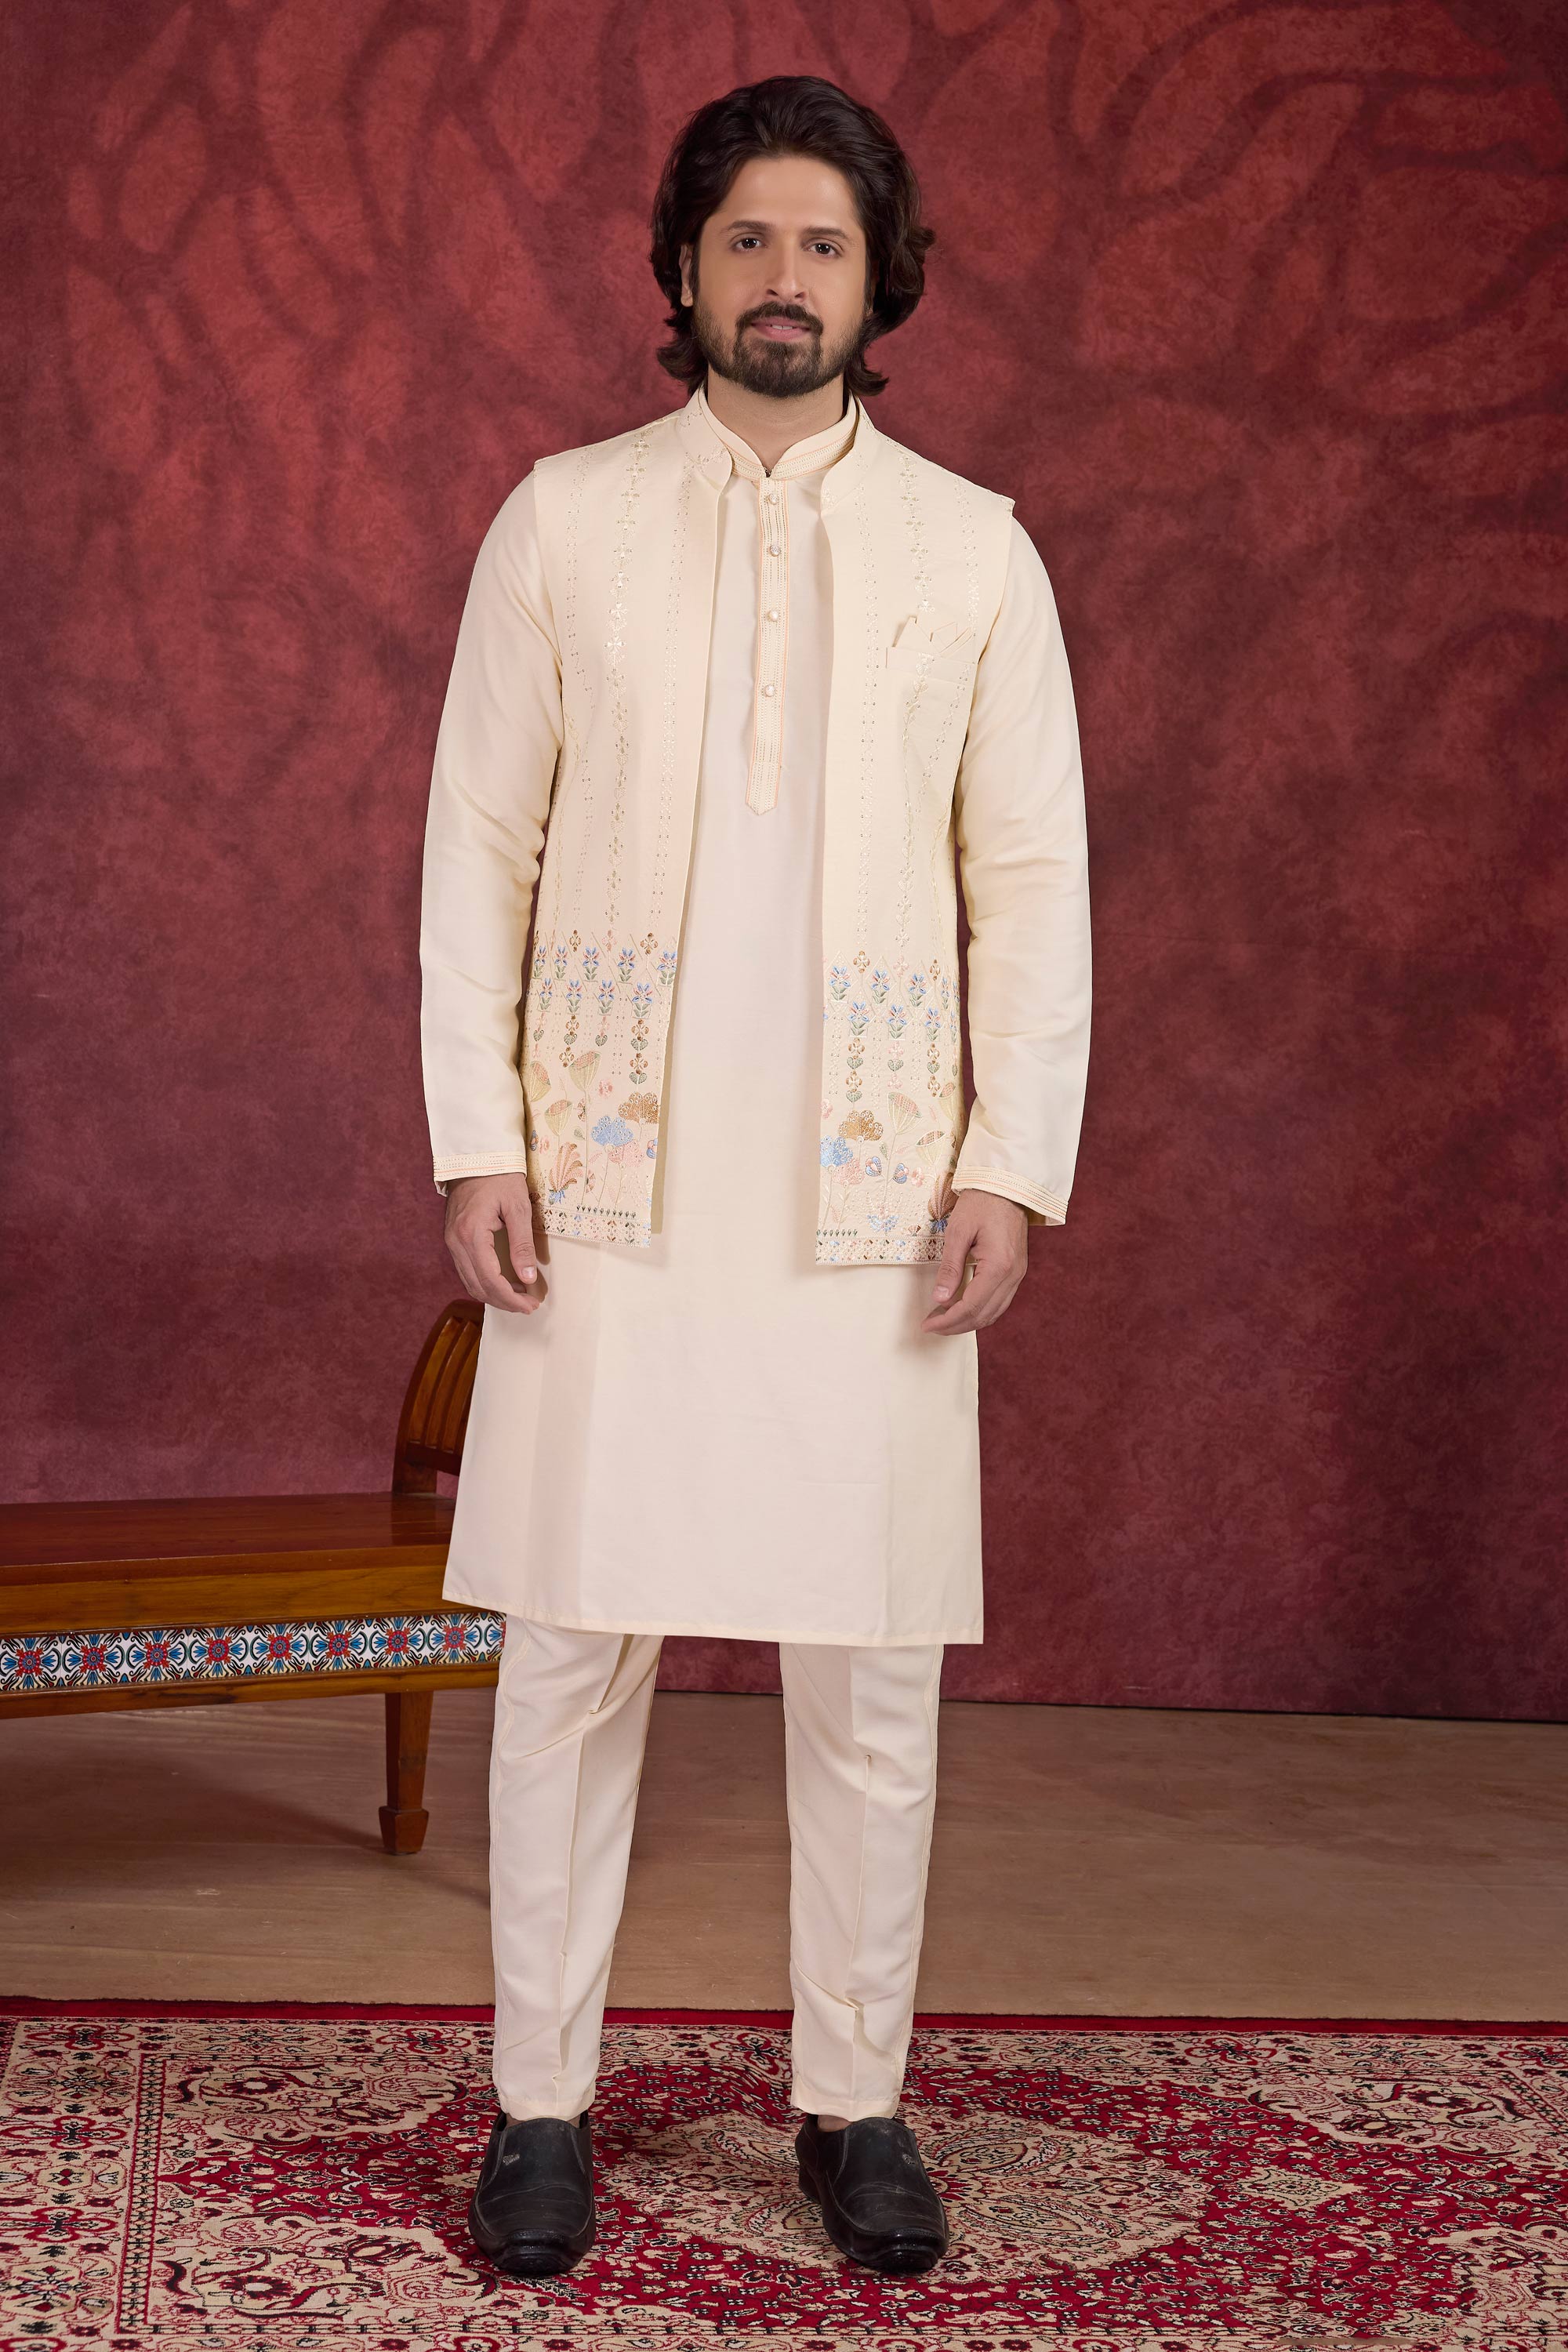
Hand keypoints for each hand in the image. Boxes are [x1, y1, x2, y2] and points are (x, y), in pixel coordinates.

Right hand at [444, 1174, 544, 1313]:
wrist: (476, 1158)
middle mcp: (455, 1242)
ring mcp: (451, 1241)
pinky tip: (504, 1282)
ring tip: (519, 1298)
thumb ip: (523, 1245)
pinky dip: (484, 1282)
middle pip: (478, 1286)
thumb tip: (528, 1278)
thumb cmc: (500, 1178)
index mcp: (471, 1234)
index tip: (531, 1306)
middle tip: (528, 1306)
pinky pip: (466, 1270)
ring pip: (470, 1282)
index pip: (491, 1280)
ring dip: (494, 1295)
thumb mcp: (518, 1208)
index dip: (511, 1298)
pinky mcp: (452, 1239)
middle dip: (504, 1302)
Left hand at [920, 1189, 1028, 1334]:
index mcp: (999, 1266)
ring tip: (943, 1319)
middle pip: (983, 1315)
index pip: (971, 1306)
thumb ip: (950, 1268)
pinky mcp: (1016, 1270)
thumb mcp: (958, 1232)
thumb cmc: (981, 1203)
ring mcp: (1018, 1273)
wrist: (1006, 1186)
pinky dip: (980, 1310)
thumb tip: (940, 1299)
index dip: (947, 1321)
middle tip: (931, 1325)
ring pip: (994, 1312)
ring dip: (968, 1321)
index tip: (927, 1325)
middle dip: (955, 1325)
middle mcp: (1013, 1275)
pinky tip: (962, 1307)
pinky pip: (1000, 1301)